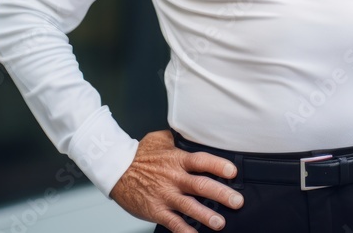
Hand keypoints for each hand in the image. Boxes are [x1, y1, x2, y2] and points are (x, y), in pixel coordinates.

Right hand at [109, 130, 244, 232]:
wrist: (115, 170)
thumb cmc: (138, 155)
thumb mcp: (159, 139)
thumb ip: (176, 138)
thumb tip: (190, 131)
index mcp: (177, 159)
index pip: (202, 161)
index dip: (218, 165)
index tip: (233, 172)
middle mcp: (174, 178)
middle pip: (201, 185)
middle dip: (222, 194)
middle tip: (237, 201)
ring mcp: (165, 195)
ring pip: (189, 206)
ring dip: (206, 216)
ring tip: (220, 223)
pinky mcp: (156, 210)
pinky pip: (173, 223)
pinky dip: (184, 231)